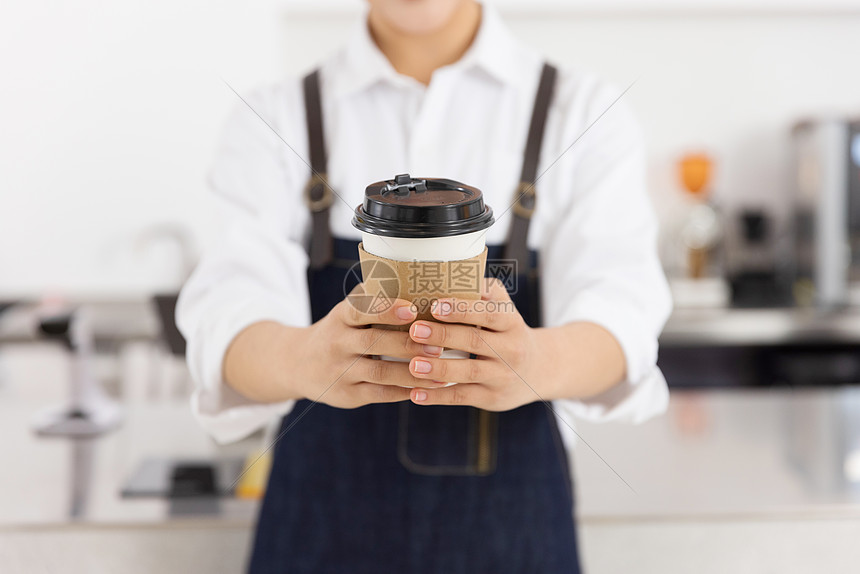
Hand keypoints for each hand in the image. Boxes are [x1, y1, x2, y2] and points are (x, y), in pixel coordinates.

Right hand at [295, 287, 446, 408]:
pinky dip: (404, 391)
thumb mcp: (347, 312)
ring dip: (412, 373)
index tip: (412, 309)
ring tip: (441, 370)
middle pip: (374, 343)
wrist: (299, 364)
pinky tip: (426, 388)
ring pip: (380, 373)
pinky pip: (379, 394)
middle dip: (408, 344)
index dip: (386, 309)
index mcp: (341, 318)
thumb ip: (374, 300)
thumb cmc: (339, 332)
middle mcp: (338, 343)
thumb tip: (416, 282)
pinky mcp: (347, 394)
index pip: (360, 310)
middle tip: (439, 345)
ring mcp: (341, 371)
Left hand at [404, 279, 543, 410]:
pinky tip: (415, 394)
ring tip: (413, 365)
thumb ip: (482, 292)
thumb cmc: (506, 330)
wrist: (539, 369)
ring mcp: (502, 376)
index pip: (488, 313)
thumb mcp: (503, 307)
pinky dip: (438, 396)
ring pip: (468, 373)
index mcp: (511, 321)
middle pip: (475, 341)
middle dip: (443, 336)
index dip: (462, 309)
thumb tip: (446, 274)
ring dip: (439, 369)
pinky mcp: (492, 398)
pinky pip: (462, 397)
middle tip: (415, 331)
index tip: (435, 306)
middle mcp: (510, 349)